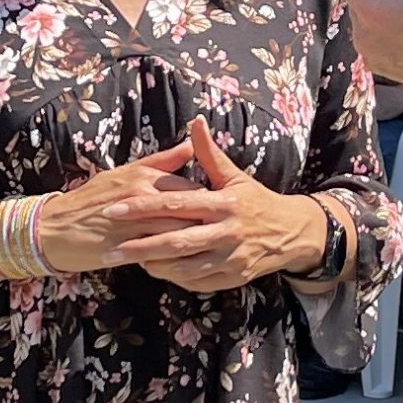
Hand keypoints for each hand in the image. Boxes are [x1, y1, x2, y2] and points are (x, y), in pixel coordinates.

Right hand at [30, 150, 211, 273]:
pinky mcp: (127, 247)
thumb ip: (160, 161)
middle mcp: (141, 197)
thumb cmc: (90, 200)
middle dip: (210, 222)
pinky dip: (177, 260)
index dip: (208, 201)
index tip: (222, 211)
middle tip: (228, 232)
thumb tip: (190, 145)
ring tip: (214, 250)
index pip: (189, 186)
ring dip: (198, 242)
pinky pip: (160, 254)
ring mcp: (134, 223)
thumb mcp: (123, 173)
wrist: (54, 228)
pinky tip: (189, 266)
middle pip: (189, 209)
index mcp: (143, 176)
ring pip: (178, 232)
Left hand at [93, 117, 323, 293]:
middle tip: (111, 250)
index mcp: (224, 203)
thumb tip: (195, 120)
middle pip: (177, 243)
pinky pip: (198, 282)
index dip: (143, 207)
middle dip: (141, 247)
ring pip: (185, 268)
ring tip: (128, 260)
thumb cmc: (254, 200)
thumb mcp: (235, 175)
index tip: (114, 208)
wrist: (291, 232)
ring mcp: (231, 258)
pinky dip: (174, 277)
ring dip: (155, 265)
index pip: (177, 204)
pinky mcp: (234, 278)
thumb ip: (209, 153)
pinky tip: (155, 269)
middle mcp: (228, 232)